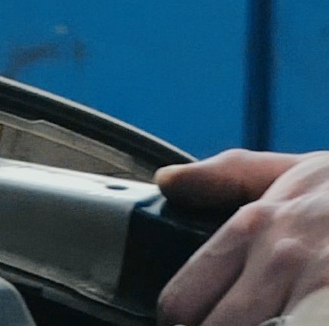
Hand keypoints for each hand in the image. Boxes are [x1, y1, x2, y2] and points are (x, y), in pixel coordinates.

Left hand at [158, 149, 328, 324]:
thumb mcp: (295, 171)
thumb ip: (226, 176)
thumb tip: (167, 182)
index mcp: (255, 227)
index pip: (184, 298)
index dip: (181, 322)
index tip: (187, 324)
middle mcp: (279, 263)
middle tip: (226, 325)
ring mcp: (316, 296)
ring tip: (269, 323)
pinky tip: (301, 323)